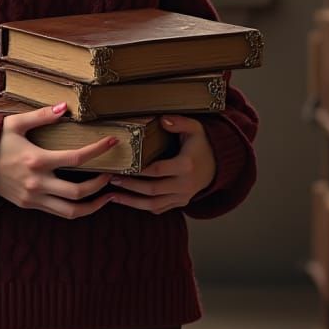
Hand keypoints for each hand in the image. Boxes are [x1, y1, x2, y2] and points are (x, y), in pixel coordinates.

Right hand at [0, 102, 117, 218]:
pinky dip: (75, 208)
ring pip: (71, 212)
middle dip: (101, 184)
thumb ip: (41, 116)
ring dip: (93, 205)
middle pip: (79, 192)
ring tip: (108, 196)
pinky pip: (58, 212)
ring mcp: (32, 198)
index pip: (76, 158)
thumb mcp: (15, 124)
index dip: (98, 150)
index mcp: (36, 160)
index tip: (113, 142)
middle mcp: (36, 183)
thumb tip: (64, 107)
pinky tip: (85, 198)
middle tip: (113, 173)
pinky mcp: (28, 205)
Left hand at [102, 115, 216, 214]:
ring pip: (154, 205)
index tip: (121, 167)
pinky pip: (159, 209)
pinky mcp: (180, 203)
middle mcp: (185, 185)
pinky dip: (142, 207)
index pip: (158, 170)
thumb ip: (180, 122)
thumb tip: (162, 119)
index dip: (139, 171)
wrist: (217, 164)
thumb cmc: (202, 144)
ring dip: (131, 202)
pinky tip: (126, 201)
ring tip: (112, 196)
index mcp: (186, 166)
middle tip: (111, 179)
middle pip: (153, 189)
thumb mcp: (195, 128)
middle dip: (130, 186)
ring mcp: (183, 196)